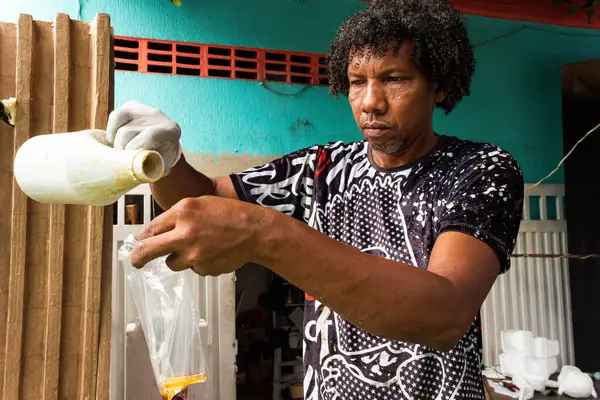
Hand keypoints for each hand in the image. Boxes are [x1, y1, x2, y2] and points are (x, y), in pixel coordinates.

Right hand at [106, 100, 181, 174]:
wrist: (163, 143)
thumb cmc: (161, 158)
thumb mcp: (161, 167)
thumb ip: (154, 169)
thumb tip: (141, 170)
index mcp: (171, 130)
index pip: (150, 136)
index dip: (135, 148)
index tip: (129, 159)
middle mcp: (158, 116)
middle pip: (129, 131)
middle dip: (122, 148)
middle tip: (123, 158)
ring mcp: (144, 109)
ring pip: (120, 122)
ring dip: (115, 140)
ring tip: (120, 150)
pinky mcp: (131, 106)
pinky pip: (115, 116)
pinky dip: (111, 131)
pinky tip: (114, 140)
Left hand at [130, 196, 269, 275]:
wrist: (255, 232)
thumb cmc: (230, 213)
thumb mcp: (200, 203)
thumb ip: (176, 215)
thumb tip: (154, 232)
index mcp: (183, 213)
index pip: (150, 229)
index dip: (141, 238)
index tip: (138, 242)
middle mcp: (185, 234)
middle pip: (149, 251)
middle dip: (138, 258)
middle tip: (135, 261)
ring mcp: (194, 255)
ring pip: (172, 263)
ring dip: (177, 257)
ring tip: (196, 247)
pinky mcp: (204, 269)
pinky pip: (193, 268)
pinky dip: (198, 262)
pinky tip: (211, 251)